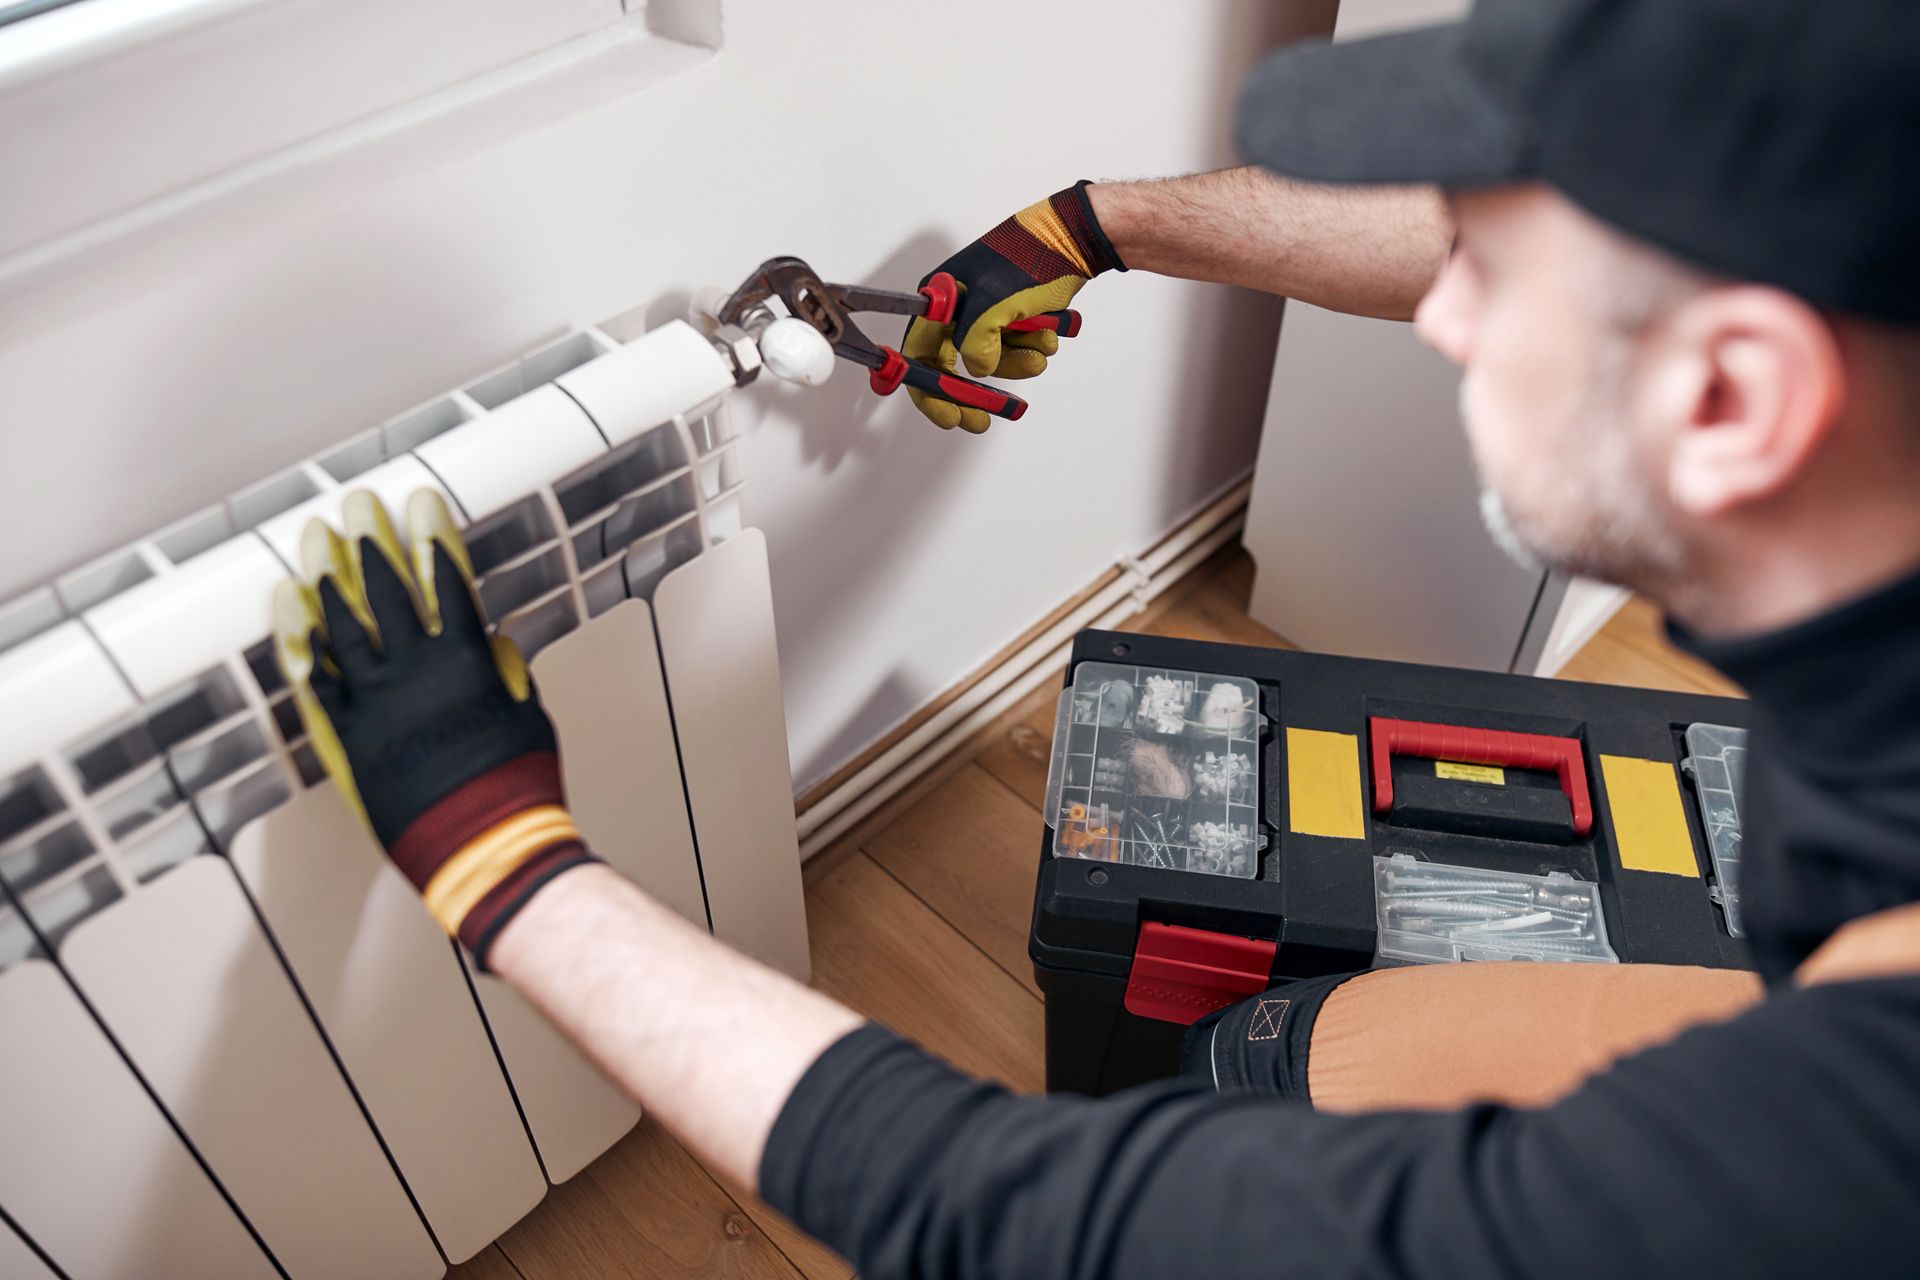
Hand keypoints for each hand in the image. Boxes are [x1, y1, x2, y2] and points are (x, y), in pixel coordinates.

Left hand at [272, 488, 597, 966]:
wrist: (481, 844)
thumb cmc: (515, 786)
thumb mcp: (529, 718)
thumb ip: (507, 675)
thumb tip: (495, 643)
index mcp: (467, 661)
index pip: (446, 581)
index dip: (433, 537)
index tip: (421, 502)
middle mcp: (415, 671)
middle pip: (386, 591)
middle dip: (372, 541)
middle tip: (358, 505)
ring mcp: (375, 701)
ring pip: (342, 624)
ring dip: (327, 577)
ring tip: (317, 539)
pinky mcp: (346, 736)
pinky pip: (316, 678)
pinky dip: (301, 639)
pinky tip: (289, 607)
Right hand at [904, 180, 1124, 431]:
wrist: (1074, 239)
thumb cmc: (1030, 258)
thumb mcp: (995, 304)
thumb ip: (976, 343)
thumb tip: (978, 370)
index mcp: (940, 300)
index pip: (920, 356)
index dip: (931, 392)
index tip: (951, 417)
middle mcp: (956, 308)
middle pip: (956, 366)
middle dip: (976, 393)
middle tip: (985, 419)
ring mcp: (985, 312)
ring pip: (993, 360)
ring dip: (1019, 362)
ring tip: (1041, 348)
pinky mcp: (1011, 315)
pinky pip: (1015, 348)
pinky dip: (1032, 346)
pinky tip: (1048, 332)